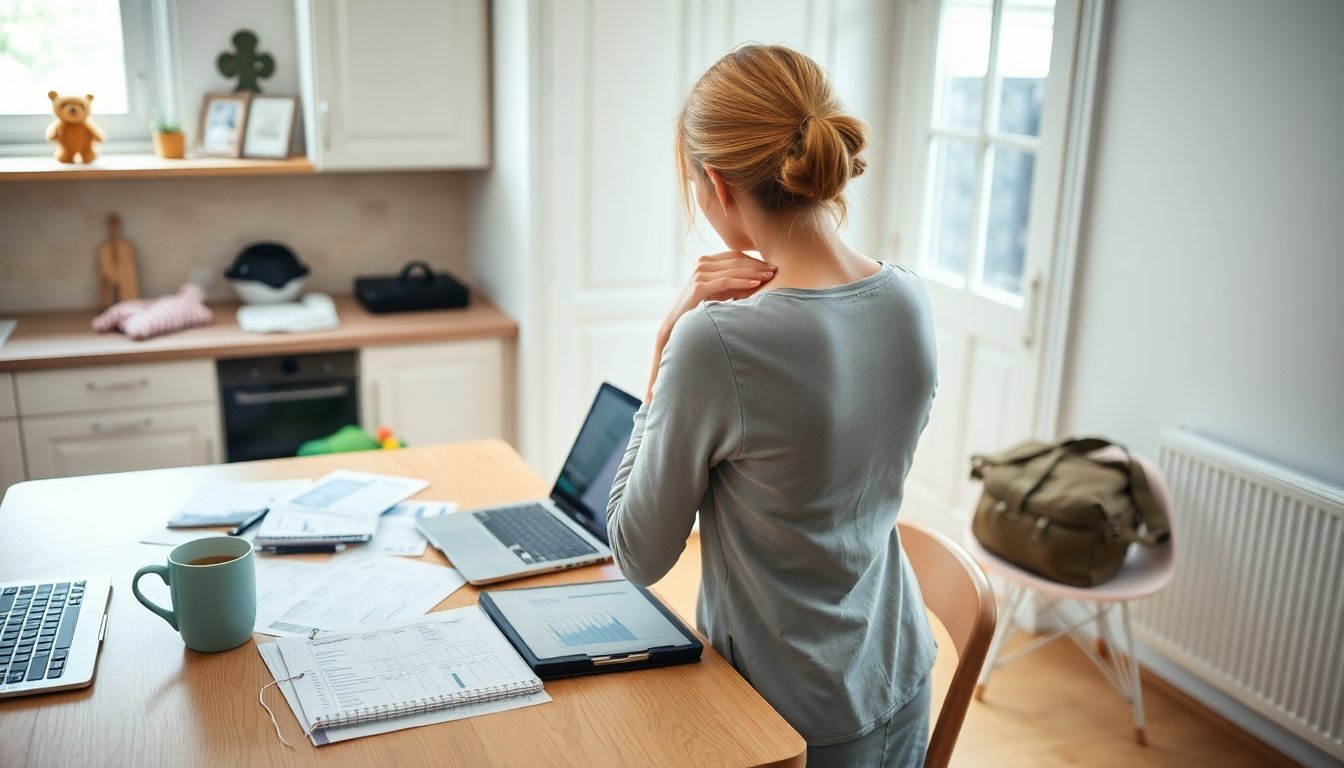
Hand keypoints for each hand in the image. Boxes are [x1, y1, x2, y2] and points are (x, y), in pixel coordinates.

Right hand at [646, 252, 775, 400]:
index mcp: (707, 261)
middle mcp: (702, 263)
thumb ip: (734, 282)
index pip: (736, 256)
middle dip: (758, 265)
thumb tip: (762, 278)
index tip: (771, 267)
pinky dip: (743, 282)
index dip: (755, 260)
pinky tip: (756, 284)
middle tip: (775, 271)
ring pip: (734, 269)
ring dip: (754, 273)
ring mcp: (699, 273)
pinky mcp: (699, 286)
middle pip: (737, 260)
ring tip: (769, 277)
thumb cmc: (701, 310)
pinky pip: (727, 281)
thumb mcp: (719, 292)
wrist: (678, 325)